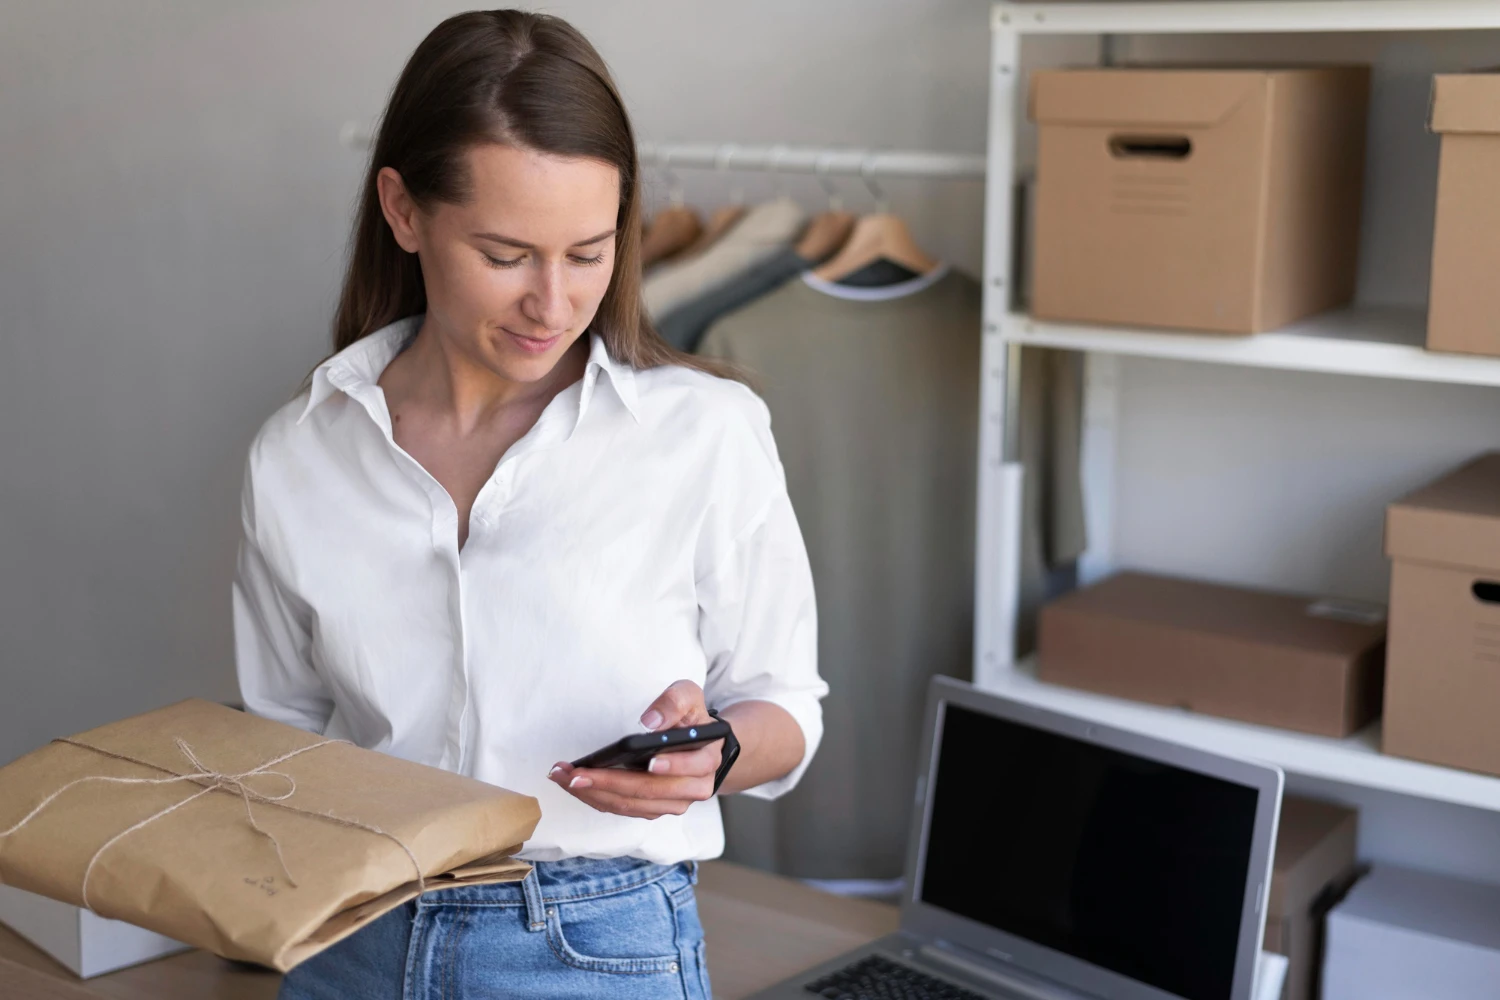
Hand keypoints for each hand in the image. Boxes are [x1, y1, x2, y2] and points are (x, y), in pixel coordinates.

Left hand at [549, 680, 721, 818]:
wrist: (698, 744)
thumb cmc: (690, 718)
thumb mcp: (689, 697)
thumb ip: (675, 702)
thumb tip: (651, 722)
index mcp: (706, 761)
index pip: (690, 767)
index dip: (670, 766)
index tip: (649, 762)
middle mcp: (693, 789)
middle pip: (649, 792)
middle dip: (609, 783)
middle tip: (575, 774)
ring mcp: (672, 804)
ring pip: (631, 805)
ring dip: (594, 794)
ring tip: (564, 777)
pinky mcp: (652, 809)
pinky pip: (622, 808)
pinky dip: (596, 798)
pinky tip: (573, 783)